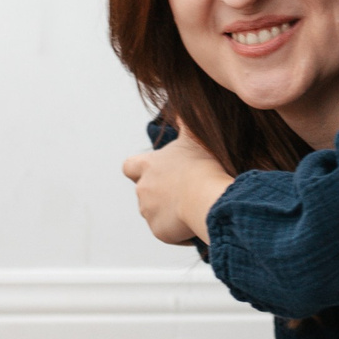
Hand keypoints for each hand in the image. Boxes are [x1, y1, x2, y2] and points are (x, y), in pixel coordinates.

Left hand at [121, 123, 233, 246]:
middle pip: (145, 192)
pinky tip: (194, 222)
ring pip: (155, 213)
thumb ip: (185, 120)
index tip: (153, 171)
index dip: (139, 169)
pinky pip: (168, 232)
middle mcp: (143, 189)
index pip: (129, 166)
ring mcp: (149, 212)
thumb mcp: (194, 137)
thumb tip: (179, 106)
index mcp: (148, 166)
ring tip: (192, 207)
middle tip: (183, 191)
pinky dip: (178, 230)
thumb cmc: (203, 165)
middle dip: (160, 193)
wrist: (208, 198)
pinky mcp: (159, 231)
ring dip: (169, 211)